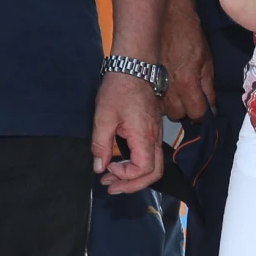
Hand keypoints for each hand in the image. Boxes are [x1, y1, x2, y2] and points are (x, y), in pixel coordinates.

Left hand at [93, 73, 162, 192]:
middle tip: (110, 186)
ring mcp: (156, 134)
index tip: (106, 170)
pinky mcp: (153, 130)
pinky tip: (121, 162)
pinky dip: (138, 165)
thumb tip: (99, 167)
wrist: (134, 68)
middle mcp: (155, 138)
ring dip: (135, 176)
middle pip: (155, 173)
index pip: (143, 169)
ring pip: (155, 166)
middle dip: (133, 185)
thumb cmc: (118, 90)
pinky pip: (151, 155)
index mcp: (144, 136)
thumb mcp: (103, 118)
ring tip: (112, 176)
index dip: (125, 176)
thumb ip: (101, 145)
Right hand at [161, 6, 214, 120]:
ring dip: (169, 104)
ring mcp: (151, 83)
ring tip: (174, 92)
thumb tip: (211, 107)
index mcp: (186, 83)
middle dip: (184, 109)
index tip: (203, 108)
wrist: (165, 16)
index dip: (201, 113)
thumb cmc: (190, 35)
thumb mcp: (206, 60)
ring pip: (161, 109)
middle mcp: (167, 88)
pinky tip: (162, 88)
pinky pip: (151, 98)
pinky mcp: (142, 78)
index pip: (195, 113)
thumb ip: (208, 86)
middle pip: (176, 114)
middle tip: (188, 98)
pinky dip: (157, 97)